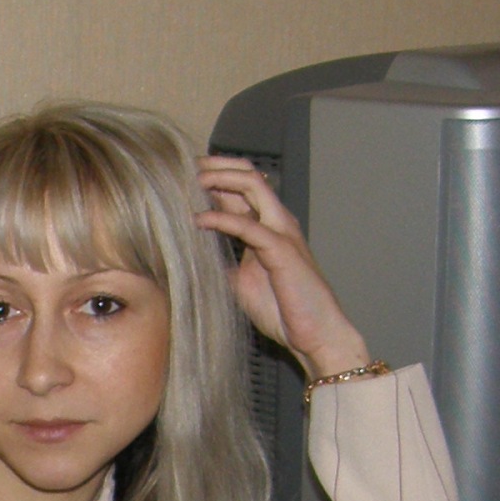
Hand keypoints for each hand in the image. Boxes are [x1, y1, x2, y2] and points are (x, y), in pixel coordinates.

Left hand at [193, 156, 372, 380]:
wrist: (316, 334)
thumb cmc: (283, 310)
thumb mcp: (240, 284)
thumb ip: (222, 265)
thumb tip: (192, 262)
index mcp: (267, 227)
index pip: (240, 190)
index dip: (214, 178)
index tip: (183, 177)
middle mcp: (276, 222)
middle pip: (248, 175)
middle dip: (216, 166)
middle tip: (186, 166)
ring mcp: (281, 232)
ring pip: (253, 186)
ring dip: (220, 179)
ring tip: (193, 181)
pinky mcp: (282, 249)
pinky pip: (249, 225)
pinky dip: (222, 220)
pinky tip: (199, 221)